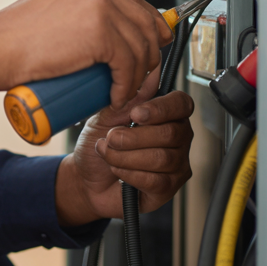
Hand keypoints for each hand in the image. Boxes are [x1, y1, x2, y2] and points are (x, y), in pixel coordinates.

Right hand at [0, 0, 171, 104]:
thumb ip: (68, 17)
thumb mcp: (47, 16)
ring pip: (141, 45)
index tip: (151, 47)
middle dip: (151, 52)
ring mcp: (100, 8)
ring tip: (124, 93)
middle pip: (144, 21)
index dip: (147, 27)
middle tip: (144, 77)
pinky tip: (117, 96)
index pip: (132, 2)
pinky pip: (130, 63)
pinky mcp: (101, 33)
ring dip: (139, 76)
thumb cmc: (9, 41)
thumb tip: (89, 37)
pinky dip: (128, 85)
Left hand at [54, 70, 194, 225]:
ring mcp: (176, 164)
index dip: (161, 108)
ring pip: (162, 158)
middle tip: (111, 138)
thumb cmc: (100, 144)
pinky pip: (155, 180)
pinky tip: (117, 170)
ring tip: (108, 154)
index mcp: (166, 114)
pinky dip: (129, 173)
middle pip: (171, 133)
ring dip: (127, 156)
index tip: (135, 114)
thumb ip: (128, 100)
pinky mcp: (168, 189)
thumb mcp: (105, 117)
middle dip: (134, 137)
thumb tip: (150, 76)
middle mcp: (178, 138)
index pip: (181, 104)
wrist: (85, 178)